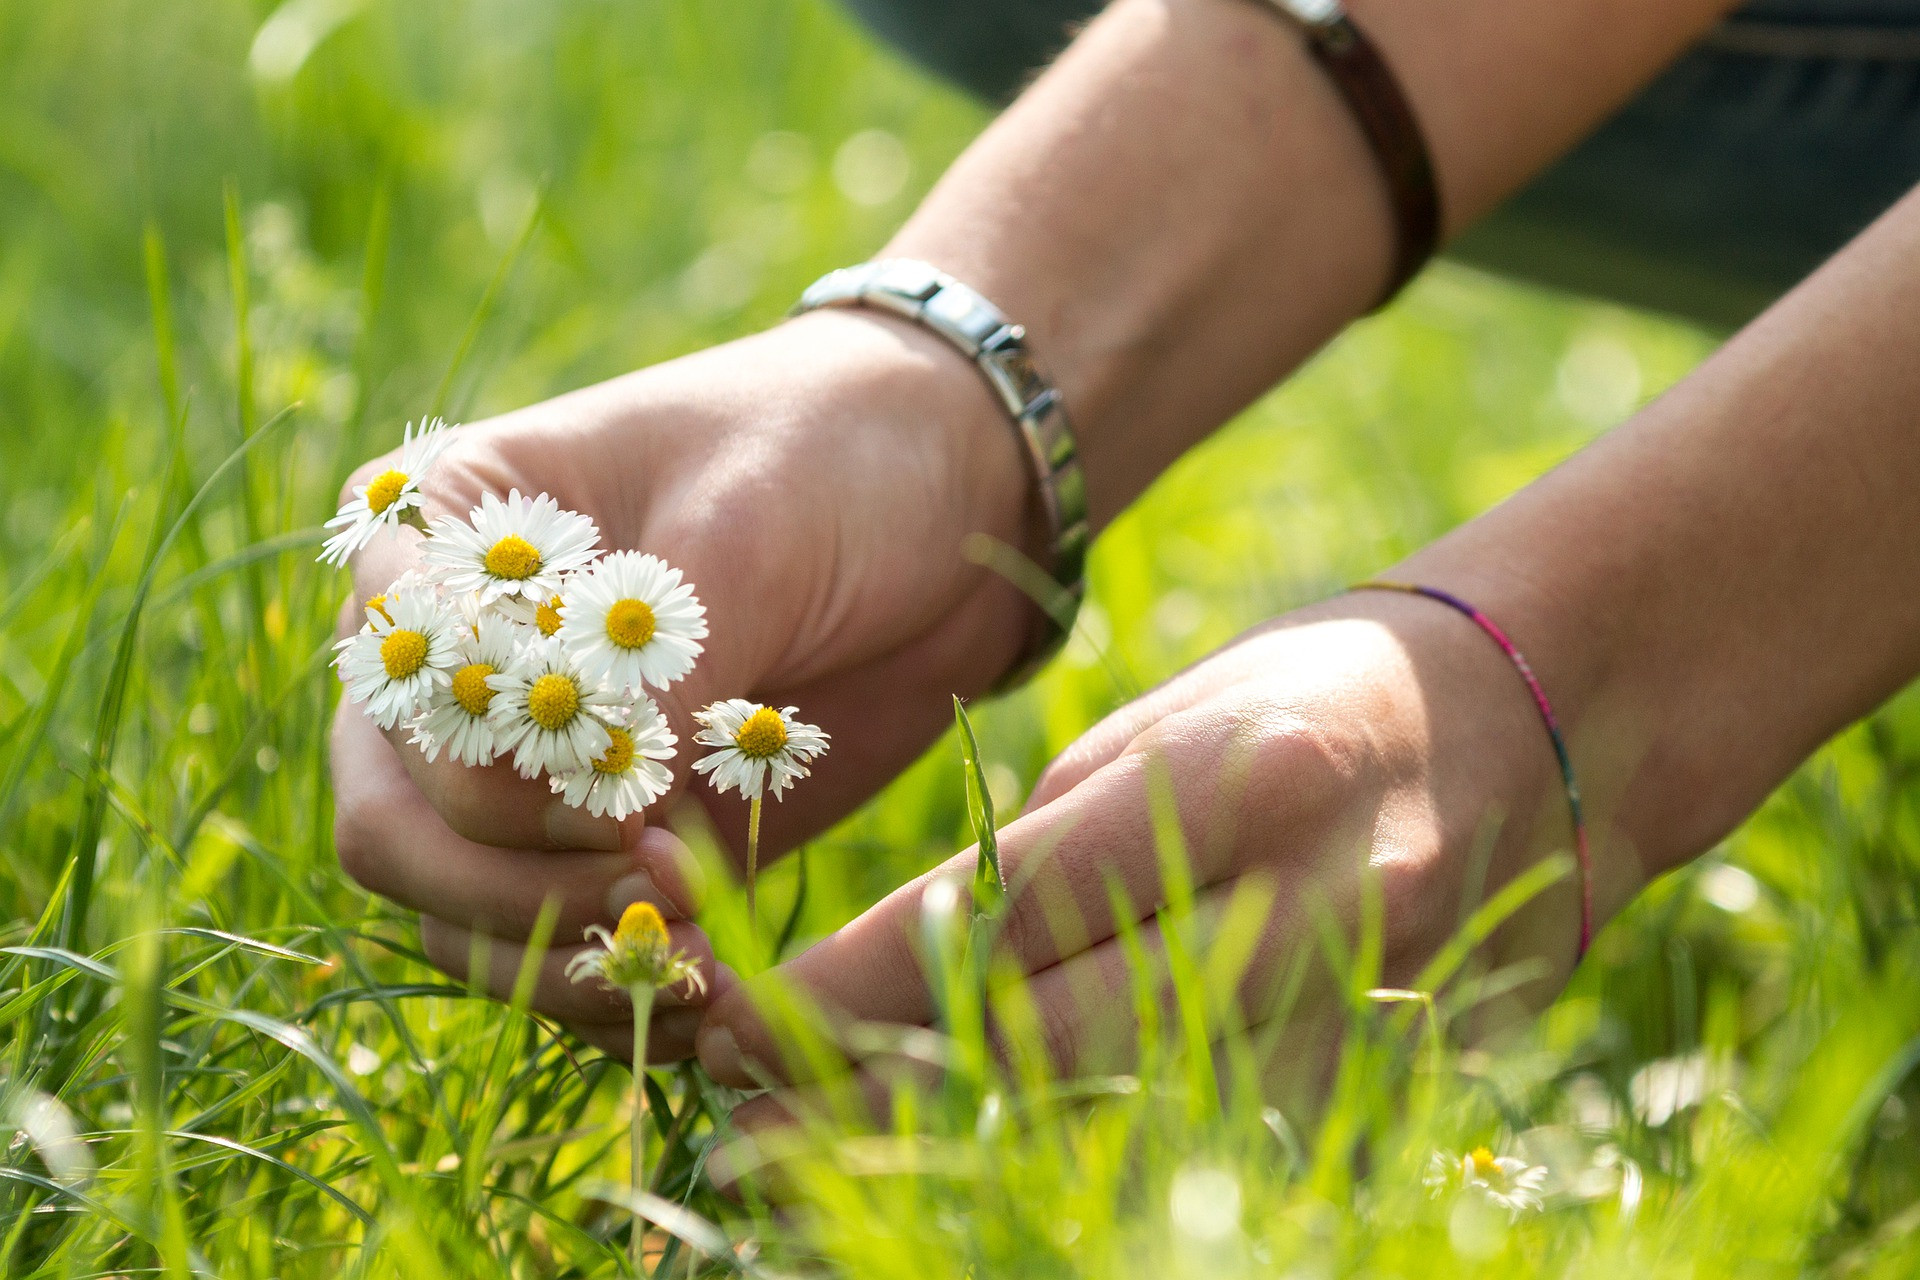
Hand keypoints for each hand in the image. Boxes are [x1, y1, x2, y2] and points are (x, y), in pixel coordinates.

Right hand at [329, 308, 1040, 1057]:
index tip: (622, 798)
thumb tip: (596, 809)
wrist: (954, 490)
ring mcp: (535, 763)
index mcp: (450, 538)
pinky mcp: (616, 835)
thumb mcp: (749, 525)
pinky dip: (617, 984)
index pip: (393, 689)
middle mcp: (462, 662)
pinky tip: (708, 991)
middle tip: (655, 891)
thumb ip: (663, 660)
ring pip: (460, 912)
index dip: (483, 769)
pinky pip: (561, 945)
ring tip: (695, 957)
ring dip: (558, 955)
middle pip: (397, 824)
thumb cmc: (835, 453)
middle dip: (511, 888)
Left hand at [697, 588, 1598, 1113]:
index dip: (850, 990)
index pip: (1005, 914)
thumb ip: (1047, 851)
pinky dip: (1078, 1174)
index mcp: (1245, 783)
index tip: (734, 1024)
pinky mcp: (1387, 1089)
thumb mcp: (1170, 726)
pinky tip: (977, 1188)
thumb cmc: (1325, 694)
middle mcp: (1313, 913)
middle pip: (1049, 1047)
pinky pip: (1204, 1156)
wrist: (1548, 730)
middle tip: (740, 1142)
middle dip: (872, 1103)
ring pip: (1118, 1132)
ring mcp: (1363, 1019)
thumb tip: (894, 969)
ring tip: (819, 1189)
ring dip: (958, 1163)